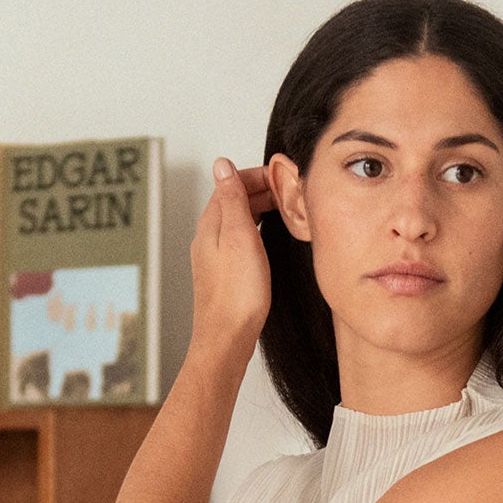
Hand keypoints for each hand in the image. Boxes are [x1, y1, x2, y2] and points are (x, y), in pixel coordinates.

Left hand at [190, 156, 275, 353]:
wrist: (227, 338)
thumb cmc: (236, 294)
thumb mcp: (239, 236)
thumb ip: (233, 199)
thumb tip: (222, 164)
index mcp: (211, 223)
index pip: (231, 183)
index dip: (259, 174)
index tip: (285, 175)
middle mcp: (209, 236)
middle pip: (235, 200)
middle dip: (263, 190)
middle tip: (293, 192)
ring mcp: (216, 255)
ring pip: (240, 219)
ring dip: (262, 209)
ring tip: (289, 210)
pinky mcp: (225, 272)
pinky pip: (242, 239)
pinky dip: (259, 230)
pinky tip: (272, 238)